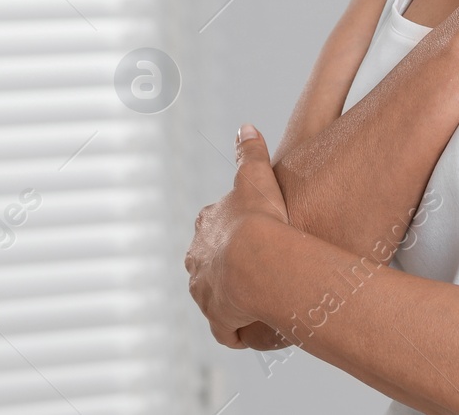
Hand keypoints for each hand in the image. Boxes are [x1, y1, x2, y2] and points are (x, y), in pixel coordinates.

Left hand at [186, 125, 290, 347]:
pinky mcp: (219, 320)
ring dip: (235, 301)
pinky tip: (260, 329)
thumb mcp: (255, 176)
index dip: (231, 233)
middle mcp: (198, 261)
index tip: (252, 235)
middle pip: (209, 265)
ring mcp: (206, 293)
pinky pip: (229, 332)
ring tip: (261, 301)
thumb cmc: (258, 217)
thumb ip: (249, 152)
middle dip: (227, 269)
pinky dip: (241, 331)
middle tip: (257, 271)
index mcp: (206, 227)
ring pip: (217, 298)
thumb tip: (245, 126)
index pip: (211, 229)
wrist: (256, 261)